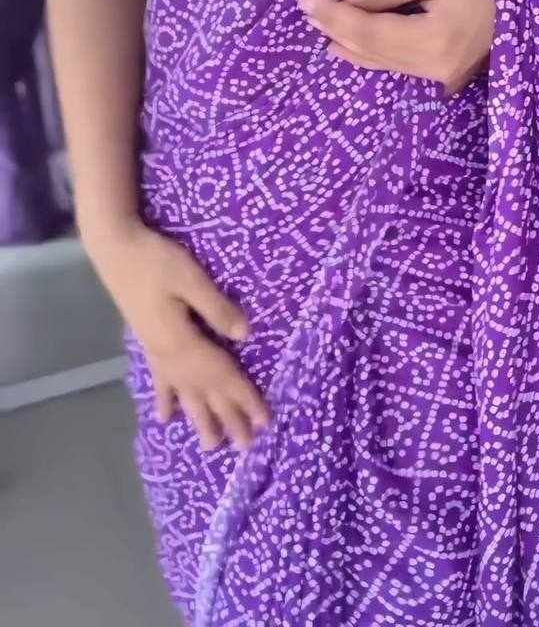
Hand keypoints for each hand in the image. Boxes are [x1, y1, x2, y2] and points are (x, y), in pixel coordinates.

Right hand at [83, 217, 271, 451]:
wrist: (115, 250)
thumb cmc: (155, 260)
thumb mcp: (190, 279)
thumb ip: (217, 308)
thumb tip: (245, 337)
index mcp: (182, 343)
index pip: (221, 377)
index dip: (244, 398)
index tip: (264, 421)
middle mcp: (168, 356)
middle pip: (204, 393)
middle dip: (227, 417)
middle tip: (246, 446)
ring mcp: (155, 351)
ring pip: (182, 393)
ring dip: (199, 418)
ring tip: (212, 445)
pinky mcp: (147, 341)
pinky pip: (159, 379)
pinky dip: (164, 399)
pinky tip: (164, 416)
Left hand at [297, 0, 494, 96]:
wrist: (527, 4)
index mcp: (434, 37)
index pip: (370, 31)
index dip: (335, 16)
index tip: (307, 0)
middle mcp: (434, 65)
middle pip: (371, 50)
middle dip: (335, 29)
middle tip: (305, 10)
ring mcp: (439, 76)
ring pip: (381, 63)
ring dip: (347, 45)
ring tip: (318, 28)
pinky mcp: (441, 78)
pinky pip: (396, 67)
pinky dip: (369, 55)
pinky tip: (345, 47)